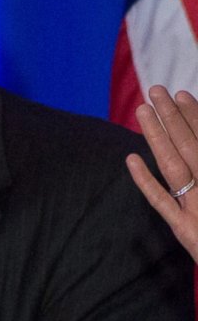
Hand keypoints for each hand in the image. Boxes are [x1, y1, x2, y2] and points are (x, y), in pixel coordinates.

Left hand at [130, 86, 197, 262]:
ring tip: (143, 111)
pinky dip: (146, 181)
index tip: (180, 94)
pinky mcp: (185, 231)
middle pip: (191, 146)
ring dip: (158, 137)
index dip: (194, 117)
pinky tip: (130, 159)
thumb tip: (195, 144)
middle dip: (173, 117)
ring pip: (175, 166)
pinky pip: (162, 202)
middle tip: (156, 89)